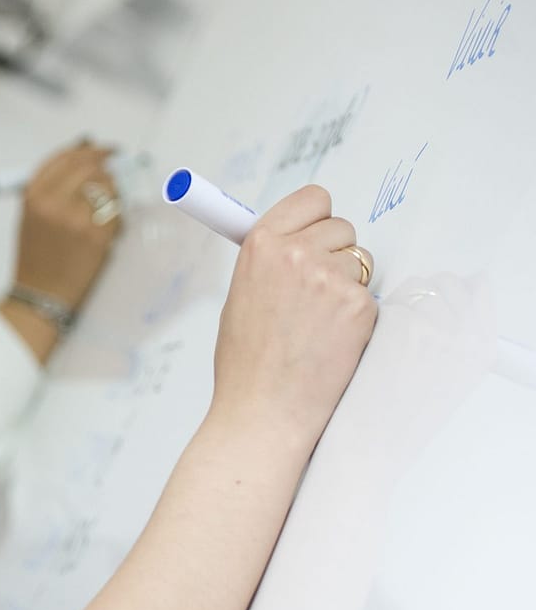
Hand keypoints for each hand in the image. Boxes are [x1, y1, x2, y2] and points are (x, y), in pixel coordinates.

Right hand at [12, 141, 121, 308]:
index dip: (87, 149)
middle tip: (118, 165)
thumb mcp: (31, 218)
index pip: (64, 158)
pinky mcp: (97, 235)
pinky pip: (116, 211)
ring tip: (112, 202)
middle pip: (88, 166)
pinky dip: (118, 214)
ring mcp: (76, 218)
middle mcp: (53, 202)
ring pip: (107, 186)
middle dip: (107, 163)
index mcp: (33, 196)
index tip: (102, 150)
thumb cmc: (36, 258)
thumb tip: (85, 157)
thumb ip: (52, 188)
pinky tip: (113, 224)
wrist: (41, 296)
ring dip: (114, 190)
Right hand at [210, 185, 377, 449]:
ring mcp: (330, 279)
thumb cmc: (247, 363)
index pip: (313, 199)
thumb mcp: (240, 296)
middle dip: (334, 253)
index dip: (315, 219)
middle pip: (342, 227)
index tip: (312, 236)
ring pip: (361, 260)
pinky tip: (332, 340)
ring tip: (319, 322)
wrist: (264, 410)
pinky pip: (369, 296)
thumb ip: (269, 261)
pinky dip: (356, 316)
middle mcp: (296, 254)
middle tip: (314, 293)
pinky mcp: (359, 306)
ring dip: (348, 284)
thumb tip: (295, 238)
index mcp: (261, 245)